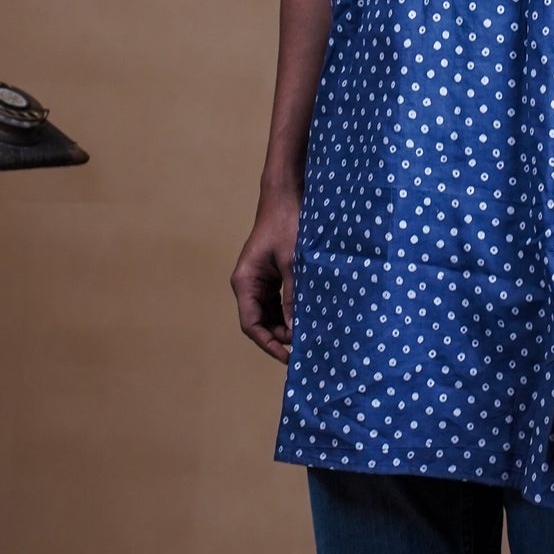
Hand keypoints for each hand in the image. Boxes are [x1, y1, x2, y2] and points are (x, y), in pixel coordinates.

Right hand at [231, 188, 301, 362]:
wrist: (286, 195)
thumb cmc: (286, 223)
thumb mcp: (293, 262)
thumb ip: (293, 296)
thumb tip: (295, 328)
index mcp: (245, 281)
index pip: (252, 324)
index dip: (268, 344)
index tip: (287, 357)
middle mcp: (248, 284)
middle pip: (259, 322)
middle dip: (279, 336)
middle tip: (304, 346)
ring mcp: (259, 280)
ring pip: (268, 314)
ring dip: (284, 325)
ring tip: (307, 334)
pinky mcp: (271, 276)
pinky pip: (276, 302)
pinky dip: (289, 312)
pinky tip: (306, 317)